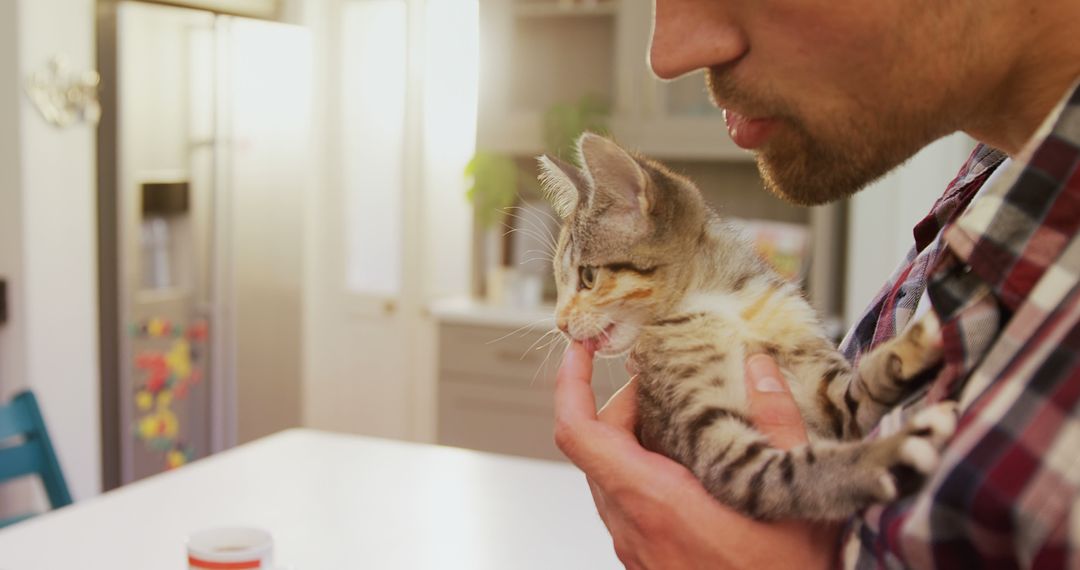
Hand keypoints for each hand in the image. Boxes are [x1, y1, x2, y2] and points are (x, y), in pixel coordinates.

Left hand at [554, 343, 839, 568]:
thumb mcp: (795, 497)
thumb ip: (776, 425)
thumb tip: (759, 370)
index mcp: (654, 501)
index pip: (578, 433)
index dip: (570, 383)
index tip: (581, 350)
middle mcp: (632, 526)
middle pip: (595, 447)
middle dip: (619, 405)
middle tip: (659, 382)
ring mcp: (636, 547)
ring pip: (609, 476)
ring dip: (631, 439)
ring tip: (677, 419)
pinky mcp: (647, 560)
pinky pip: (626, 503)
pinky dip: (643, 471)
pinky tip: (689, 466)